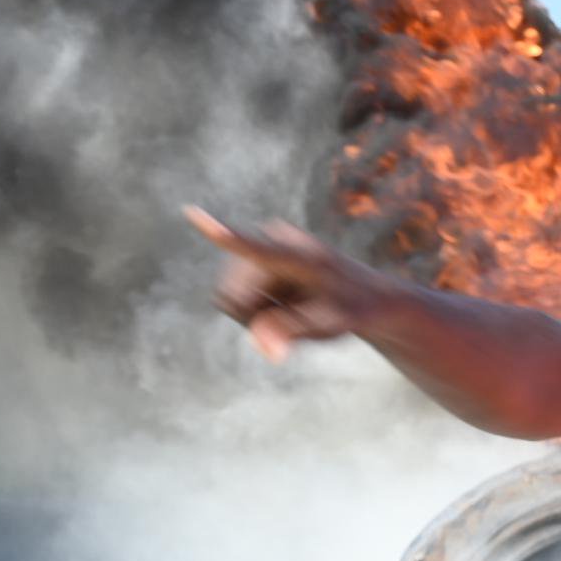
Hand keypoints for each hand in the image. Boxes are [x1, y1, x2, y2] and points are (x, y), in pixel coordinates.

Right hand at [184, 208, 389, 362]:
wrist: (368, 297)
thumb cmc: (353, 310)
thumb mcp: (331, 325)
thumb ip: (296, 333)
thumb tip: (267, 349)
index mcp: (296, 254)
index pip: (252, 248)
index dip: (220, 233)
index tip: (191, 211)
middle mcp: (275, 239)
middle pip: (231, 292)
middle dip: (252, 313)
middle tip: (292, 318)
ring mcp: (266, 245)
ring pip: (230, 296)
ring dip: (257, 310)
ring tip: (294, 305)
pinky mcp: (259, 256)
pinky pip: (236, 295)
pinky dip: (259, 306)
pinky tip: (288, 301)